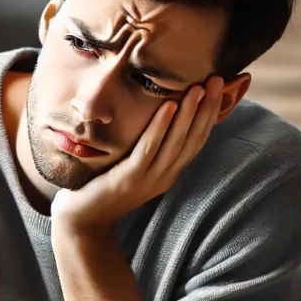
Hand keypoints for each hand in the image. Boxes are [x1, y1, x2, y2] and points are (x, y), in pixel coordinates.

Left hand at [50, 75, 224, 233]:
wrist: (82, 220)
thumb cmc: (103, 186)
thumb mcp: (134, 165)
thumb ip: (149, 147)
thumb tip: (158, 113)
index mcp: (169, 172)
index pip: (197, 140)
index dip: (210, 114)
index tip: (217, 88)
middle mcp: (164, 177)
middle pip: (192, 139)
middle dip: (206, 109)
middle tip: (215, 81)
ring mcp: (148, 179)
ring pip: (175, 143)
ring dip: (189, 114)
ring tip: (197, 89)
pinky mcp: (129, 179)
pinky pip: (148, 149)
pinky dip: (160, 127)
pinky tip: (169, 106)